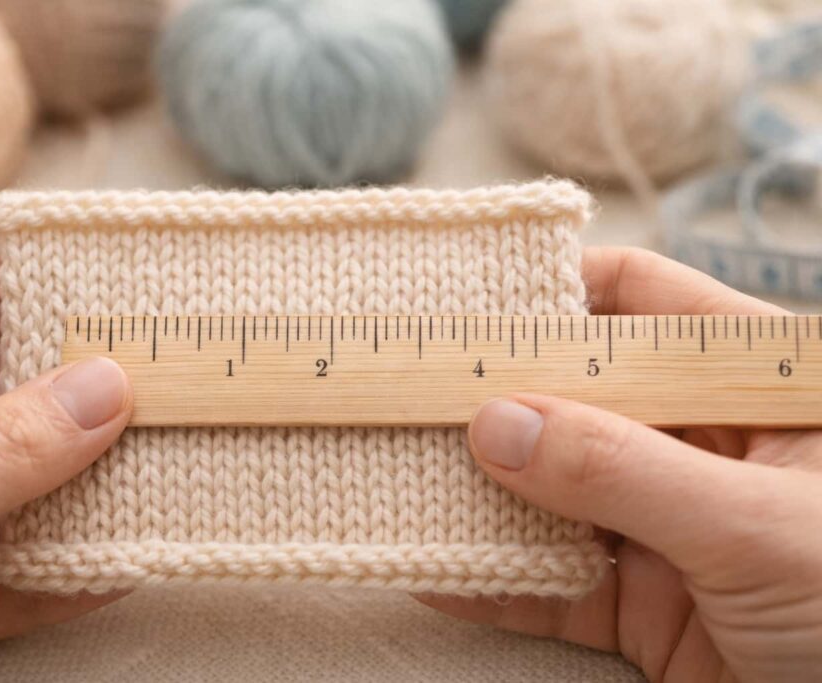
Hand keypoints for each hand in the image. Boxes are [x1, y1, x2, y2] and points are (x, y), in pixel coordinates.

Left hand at [0, 257, 133, 681]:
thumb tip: (102, 390)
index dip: (39, 297)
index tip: (127, 294)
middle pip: (3, 401)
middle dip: (88, 399)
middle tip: (176, 385)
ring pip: (18, 490)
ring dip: (92, 488)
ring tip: (173, 462)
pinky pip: (12, 574)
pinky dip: (69, 571)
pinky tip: (129, 554)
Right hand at [419, 248, 821, 681]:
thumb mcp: (759, 526)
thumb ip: (624, 471)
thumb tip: (498, 425)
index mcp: (755, 387)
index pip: (642, 303)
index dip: (558, 293)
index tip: (470, 308)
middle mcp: (705, 444)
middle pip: (577, 397)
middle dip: (495, 400)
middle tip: (408, 397)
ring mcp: (668, 524)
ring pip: (553, 490)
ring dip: (480, 493)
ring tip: (400, 477)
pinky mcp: (644, 604)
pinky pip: (552, 581)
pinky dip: (495, 579)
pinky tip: (436, 570)